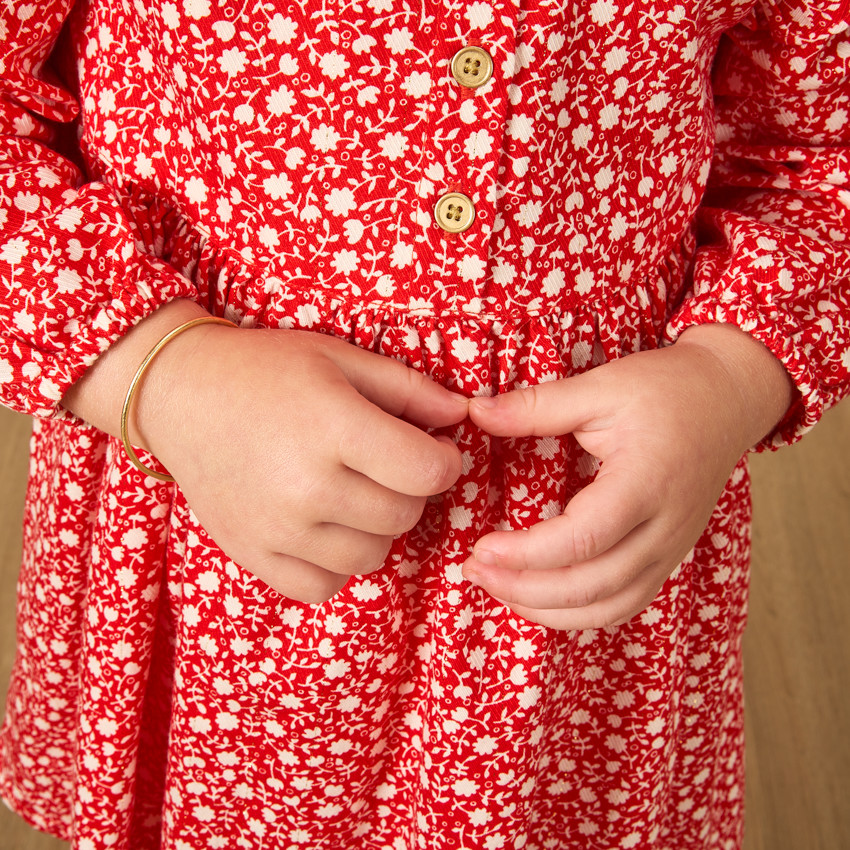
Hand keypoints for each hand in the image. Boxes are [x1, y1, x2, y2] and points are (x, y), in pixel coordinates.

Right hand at [67, 303, 466, 602]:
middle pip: (404, 515)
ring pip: (372, 555)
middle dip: (409, 490)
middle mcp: (307, 486)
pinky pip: (325, 585)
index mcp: (334, 428)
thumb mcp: (340, 359)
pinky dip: (336, 562)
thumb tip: (462, 415)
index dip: (444, 462)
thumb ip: (408, 389)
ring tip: (352, 492)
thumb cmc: (265, 370)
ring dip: (376, 527)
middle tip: (385, 465)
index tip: (433, 451)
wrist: (179, 395)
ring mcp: (278, 529)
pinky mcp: (254, 555)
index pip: (426, 472)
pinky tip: (325, 526)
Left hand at [464, 324, 792, 629]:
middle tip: (474, 571)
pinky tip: (541, 599)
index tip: (481, 549)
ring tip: (498, 589)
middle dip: (526, 590)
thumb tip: (477, 412)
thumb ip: (539, 405)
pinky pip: (626, 603)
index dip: (527, 554)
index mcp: (647, 483)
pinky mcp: (668, 556)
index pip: (583, 539)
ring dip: (549, 610)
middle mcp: (665, 527)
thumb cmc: (667, 389)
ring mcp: (672, 548)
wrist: (728, 399)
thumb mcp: (602, 386)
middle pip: (594, 586)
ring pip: (611, 606)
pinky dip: (580, 612)